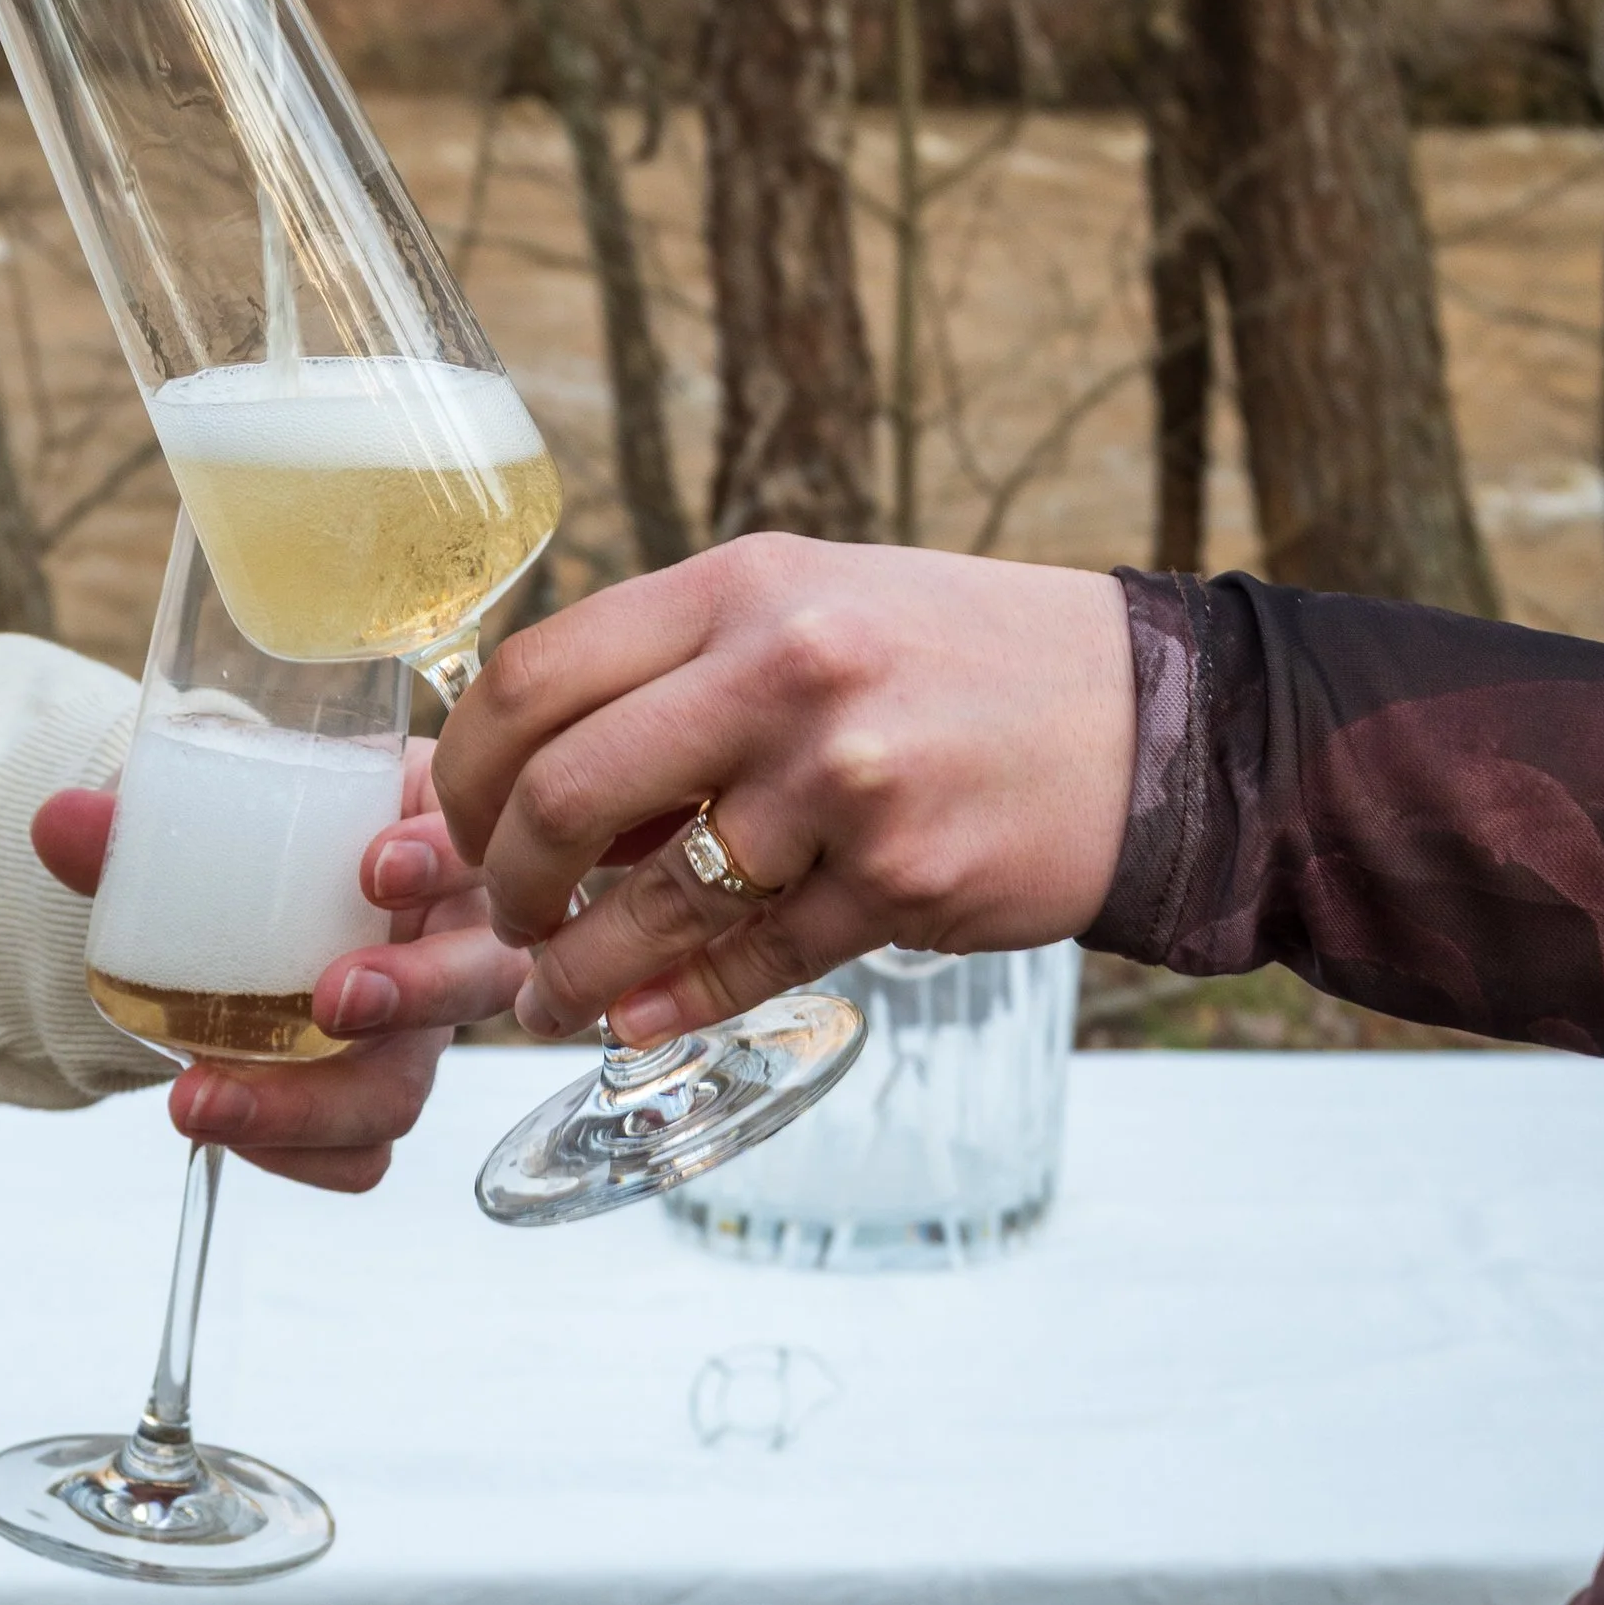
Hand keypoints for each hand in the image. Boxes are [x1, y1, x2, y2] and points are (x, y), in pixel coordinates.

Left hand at [31, 742, 527, 1191]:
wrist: (237, 903)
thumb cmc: (258, 842)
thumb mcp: (213, 814)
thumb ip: (143, 824)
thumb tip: (58, 822)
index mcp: (429, 840)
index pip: (471, 847)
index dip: (442, 860)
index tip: (375, 867)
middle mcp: (448, 938)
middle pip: (479, 979)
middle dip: (413, 993)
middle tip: (329, 999)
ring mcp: (420, 1028)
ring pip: (411, 1085)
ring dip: (320, 1106)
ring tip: (208, 1099)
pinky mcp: (375, 1094)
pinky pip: (362, 1153)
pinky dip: (295, 1156)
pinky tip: (220, 1132)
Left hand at [430, 538, 1134, 1041]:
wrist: (1147, 717)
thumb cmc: (953, 660)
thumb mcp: (810, 611)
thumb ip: (676, 676)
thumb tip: (518, 785)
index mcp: (745, 588)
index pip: (536, 677)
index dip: (465, 769)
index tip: (457, 818)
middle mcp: (787, 672)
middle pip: (564, 794)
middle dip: (504, 879)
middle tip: (506, 914)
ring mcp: (848, 782)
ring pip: (651, 902)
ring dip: (576, 969)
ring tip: (556, 993)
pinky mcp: (903, 882)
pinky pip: (750, 963)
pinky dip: (673, 1002)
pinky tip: (639, 1017)